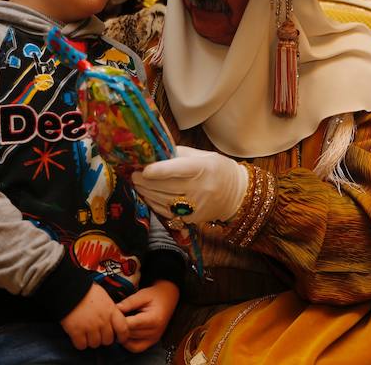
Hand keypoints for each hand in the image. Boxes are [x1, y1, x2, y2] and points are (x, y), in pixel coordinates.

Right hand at [60, 283, 129, 349]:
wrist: (69, 288)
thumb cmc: (87, 291)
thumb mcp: (104, 298)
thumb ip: (111, 310)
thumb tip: (114, 322)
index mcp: (111, 310)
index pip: (123, 328)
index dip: (122, 336)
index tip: (119, 338)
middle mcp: (102, 320)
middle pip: (108, 340)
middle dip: (103, 339)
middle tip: (97, 334)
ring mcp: (90, 326)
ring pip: (95, 344)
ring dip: (91, 341)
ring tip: (87, 333)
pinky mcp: (76, 331)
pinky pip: (81, 345)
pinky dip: (80, 343)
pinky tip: (78, 336)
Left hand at [116, 280, 179, 352]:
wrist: (168, 299)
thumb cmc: (155, 295)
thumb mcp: (142, 294)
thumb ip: (129, 302)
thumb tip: (115, 309)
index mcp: (154, 319)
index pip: (130, 324)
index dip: (119, 320)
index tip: (112, 314)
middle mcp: (155, 332)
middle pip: (129, 334)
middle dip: (119, 327)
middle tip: (113, 318)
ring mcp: (154, 338)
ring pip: (130, 342)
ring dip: (122, 334)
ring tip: (119, 324)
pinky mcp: (151, 342)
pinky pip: (136, 348)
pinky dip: (127, 343)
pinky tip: (124, 332)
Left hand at [131, 146, 248, 223]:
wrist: (237, 195)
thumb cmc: (218, 169)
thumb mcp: (203, 155)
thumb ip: (178, 154)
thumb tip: (153, 153)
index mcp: (204, 168)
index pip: (178, 170)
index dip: (159, 170)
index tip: (144, 169)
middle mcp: (200, 189)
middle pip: (166, 187)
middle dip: (145, 181)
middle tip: (133, 174)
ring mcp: (195, 206)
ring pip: (163, 200)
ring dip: (146, 192)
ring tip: (137, 183)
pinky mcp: (191, 219)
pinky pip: (166, 212)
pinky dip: (153, 203)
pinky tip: (147, 195)